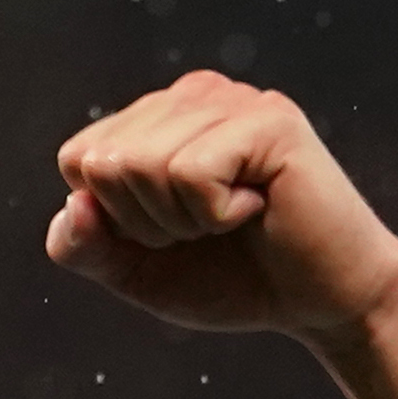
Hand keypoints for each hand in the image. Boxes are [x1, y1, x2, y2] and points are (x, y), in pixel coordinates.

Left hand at [46, 72, 397, 349]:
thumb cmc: (236, 279)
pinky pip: (190, 173)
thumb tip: (73, 204)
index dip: (113, 219)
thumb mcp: (139, 272)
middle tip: (209, 229)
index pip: (78, 159)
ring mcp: (232, 100)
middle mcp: (191, 95)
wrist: (324, 303)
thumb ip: (85, 246)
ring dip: (183, 221)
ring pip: (141, 165)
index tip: (173, 231)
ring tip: (235, 218)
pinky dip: (216, 214)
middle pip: (104, 162)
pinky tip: (259, 208)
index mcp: (157, 117)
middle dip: (146, 223)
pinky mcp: (268, 121)